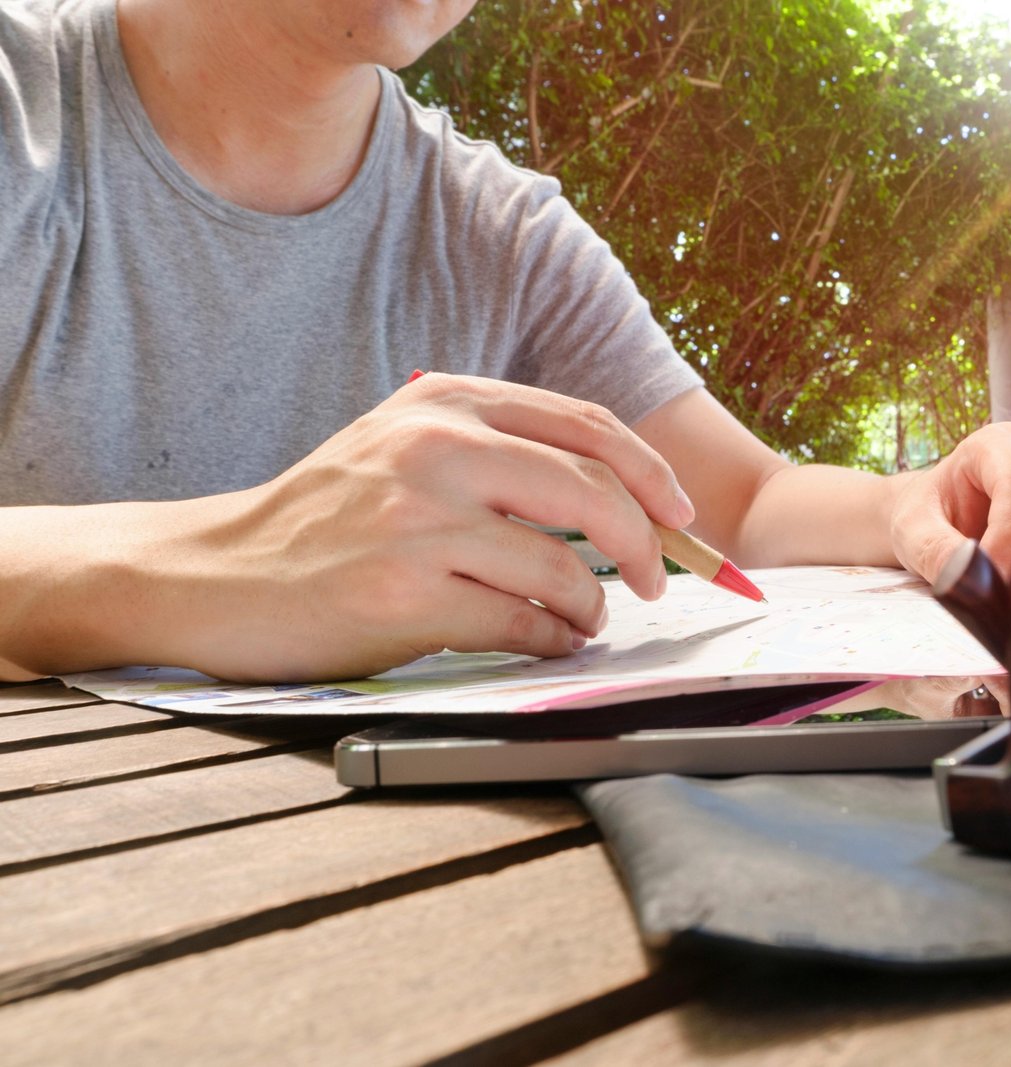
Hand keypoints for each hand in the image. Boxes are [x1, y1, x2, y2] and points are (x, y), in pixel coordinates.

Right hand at [85, 375, 689, 681]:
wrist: (214, 575)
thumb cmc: (324, 517)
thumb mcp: (402, 444)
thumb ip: (495, 449)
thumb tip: (617, 497)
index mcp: (446, 401)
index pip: (585, 426)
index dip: (652, 474)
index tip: (681, 515)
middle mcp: (436, 448)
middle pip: (592, 492)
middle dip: (646, 544)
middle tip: (657, 580)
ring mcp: (418, 520)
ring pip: (563, 566)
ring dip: (592, 605)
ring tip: (584, 619)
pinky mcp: (402, 593)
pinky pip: (520, 623)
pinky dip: (551, 640)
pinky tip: (546, 642)